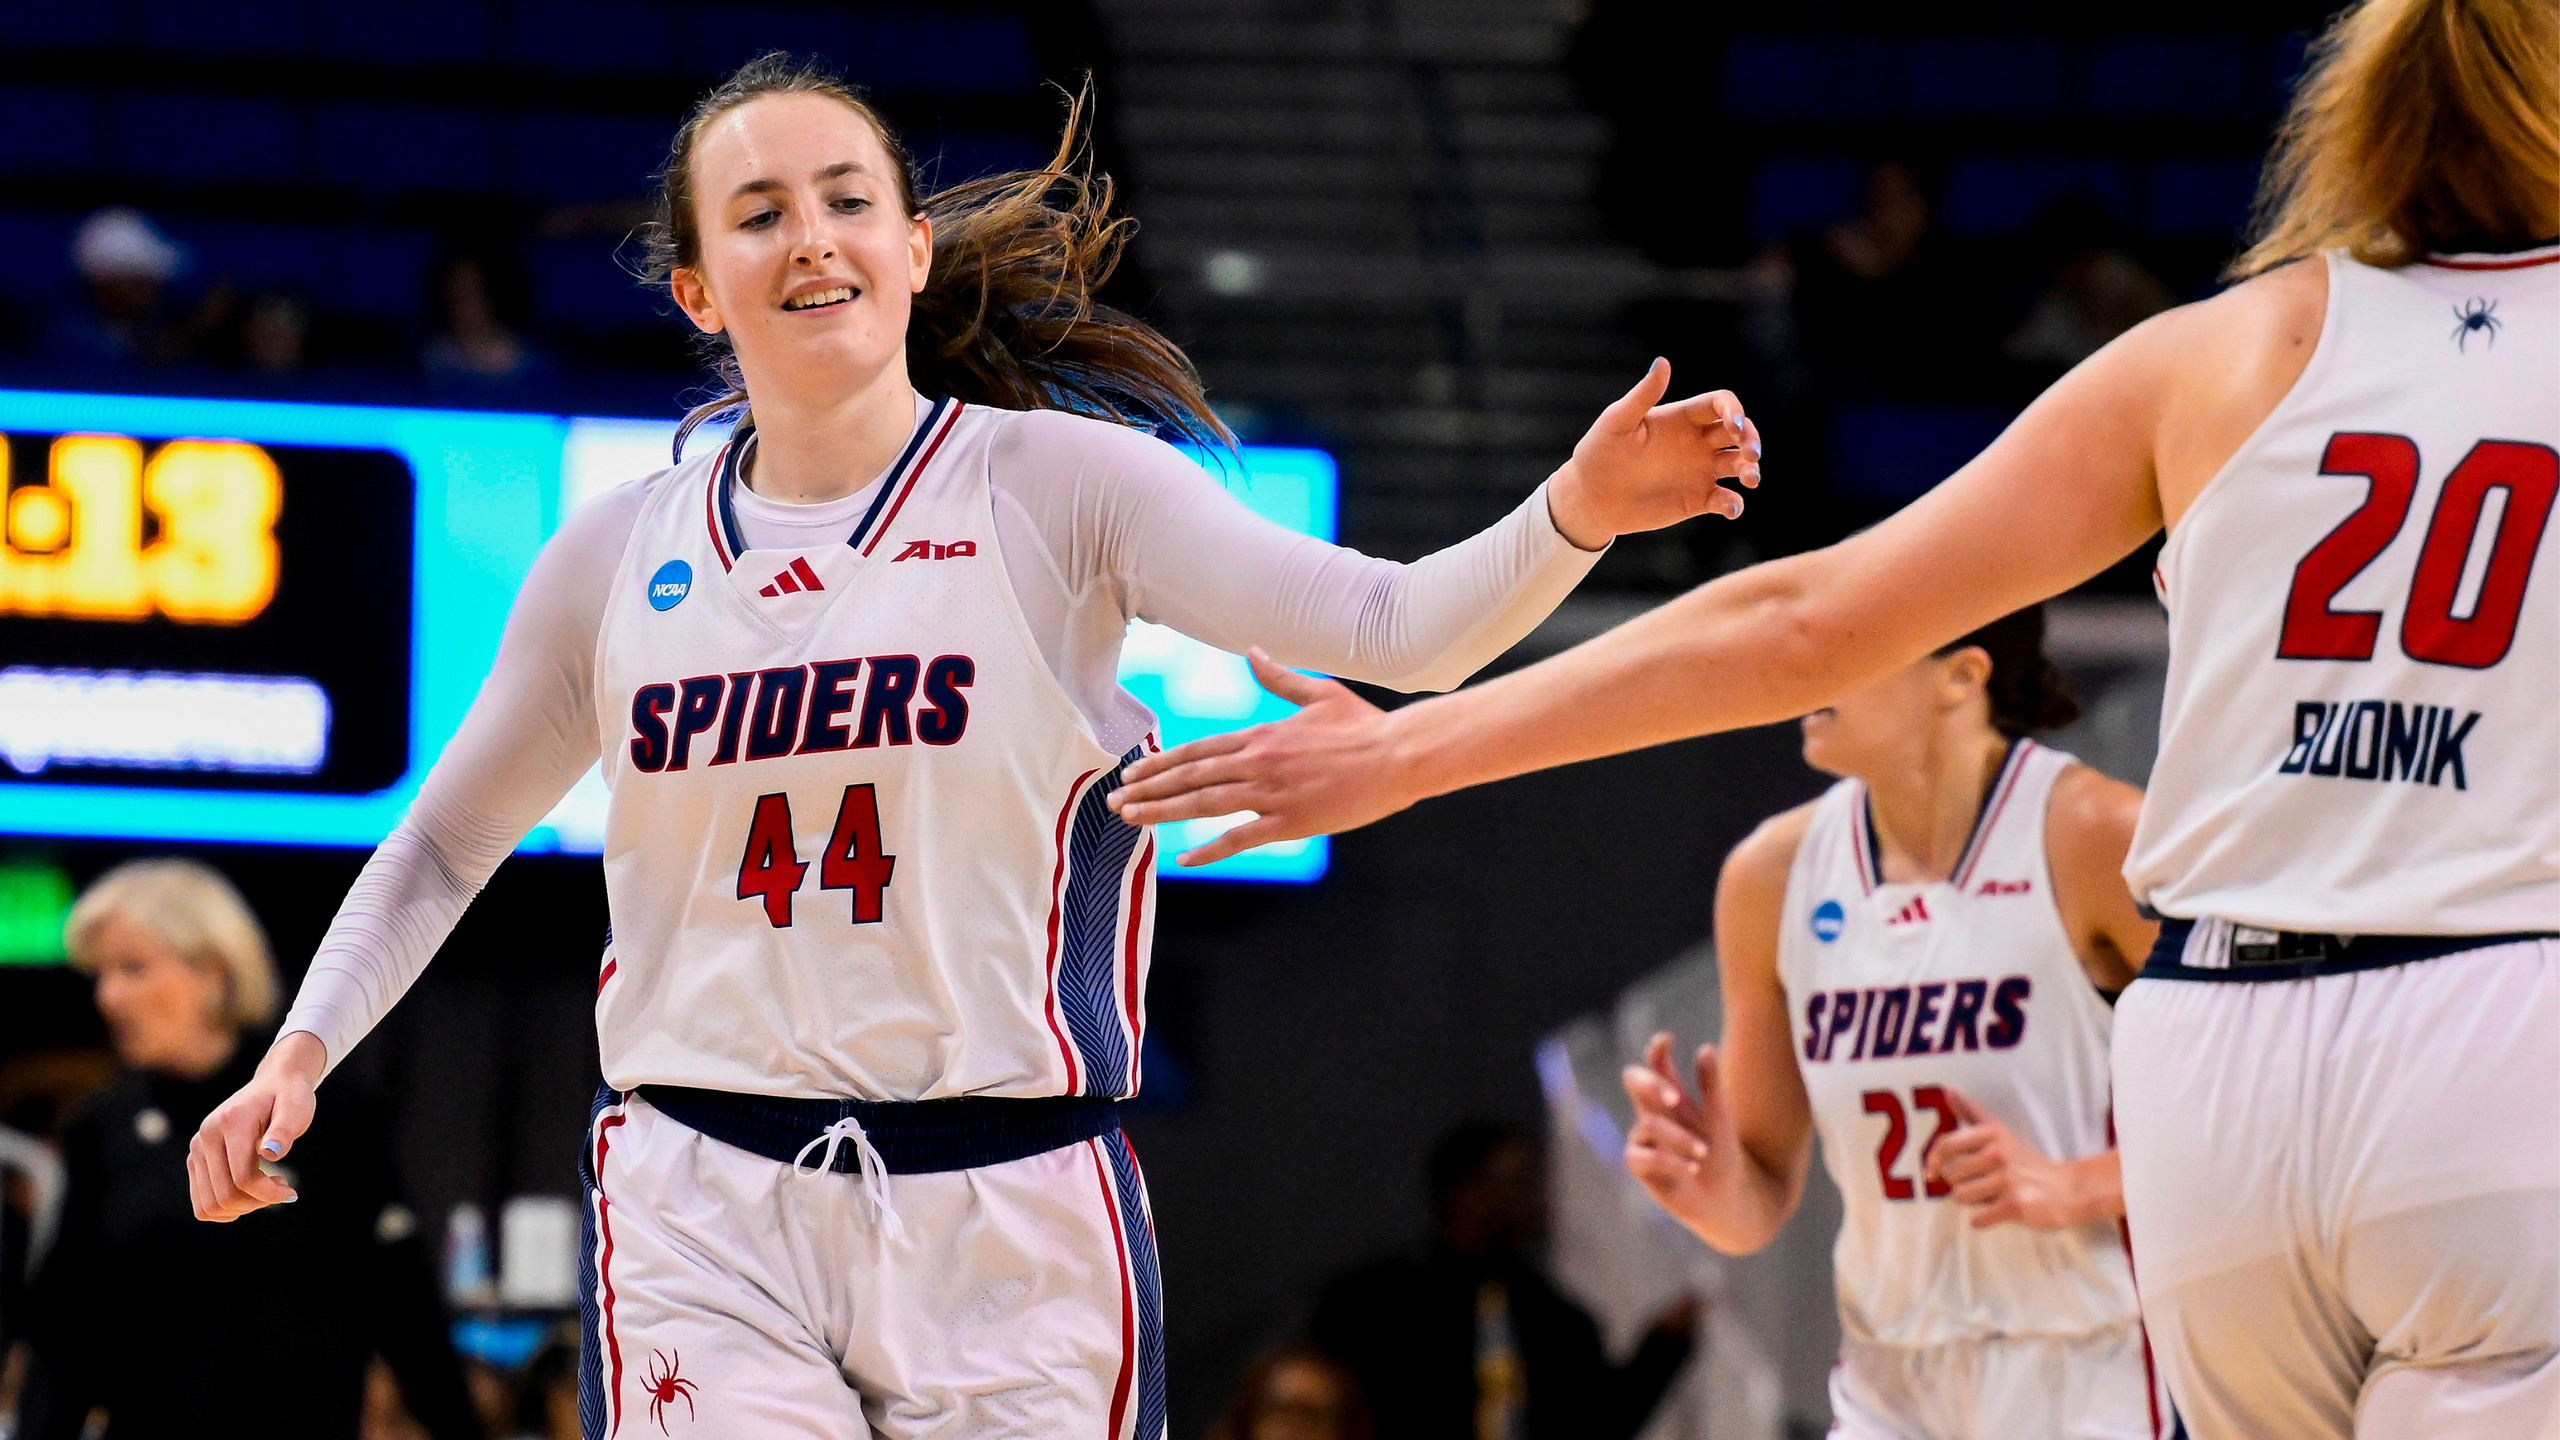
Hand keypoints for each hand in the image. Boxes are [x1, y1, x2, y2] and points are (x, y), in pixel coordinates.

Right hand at [188, 1030, 324, 1220]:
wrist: (274, 1082)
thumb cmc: (290, 1096)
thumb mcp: (297, 1108)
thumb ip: (285, 1129)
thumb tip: (271, 1153)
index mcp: (230, 1124)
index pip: (242, 1177)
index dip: (269, 1194)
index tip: (291, 1192)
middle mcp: (205, 1138)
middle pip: (224, 1195)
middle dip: (257, 1203)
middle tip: (282, 1189)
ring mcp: (197, 1149)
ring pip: (209, 1205)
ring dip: (241, 1208)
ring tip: (265, 1191)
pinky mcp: (196, 1159)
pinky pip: (202, 1203)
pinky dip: (226, 1209)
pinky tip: (250, 1195)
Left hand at [1107, 650, 1412, 864]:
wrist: (1398, 756)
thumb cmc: (1363, 724)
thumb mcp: (1319, 693)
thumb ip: (1279, 677)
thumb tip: (1253, 650)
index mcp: (1261, 734)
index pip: (1198, 749)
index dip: (1162, 762)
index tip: (1134, 772)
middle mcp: (1258, 763)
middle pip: (1190, 777)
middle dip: (1148, 789)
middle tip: (1114, 800)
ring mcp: (1272, 795)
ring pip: (1204, 804)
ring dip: (1163, 812)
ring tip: (1131, 820)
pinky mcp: (1291, 823)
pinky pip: (1240, 839)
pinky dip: (1209, 849)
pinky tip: (1181, 857)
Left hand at [1543, 360, 1760, 548]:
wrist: (1590, 497)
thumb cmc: (1599, 453)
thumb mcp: (1617, 422)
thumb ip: (1643, 395)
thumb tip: (1663, 362)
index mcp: (1681, 418)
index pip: (1719, 405)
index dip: (1734, 410)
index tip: (1733, 425)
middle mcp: (1696, 442)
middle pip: (1739, 433)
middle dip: (1751, 439)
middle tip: (1752, 454)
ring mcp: (1699, 471)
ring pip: (1738, 464)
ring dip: (1751, 469)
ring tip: (1751, 479)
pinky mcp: (1697, 499)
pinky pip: (1726, 499)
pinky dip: (1734, 504)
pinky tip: (1730, 508)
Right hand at [1619, 1032, 1743, 1228]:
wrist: (1726, 1200)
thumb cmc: (1723, 1157)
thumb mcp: (1720, 1119)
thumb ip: (1711, 1085)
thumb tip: (1705, 1047)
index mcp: (1672, 1098)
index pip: (1657, 1065)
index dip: (1656, 1049)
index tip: (1667, 1039)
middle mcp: (1654, 1114)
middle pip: (1634, 1082)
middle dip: (1651, 1085)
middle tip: (1675, 1098)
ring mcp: (1644, 1139)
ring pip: (1646, 1124)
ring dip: (1676, 1137)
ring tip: (1702, 1153)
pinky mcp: (1640, 1166)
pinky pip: (1640, 1155)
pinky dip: (1667, 1161)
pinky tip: (1690, 1168)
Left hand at [1921, 1087, 2116, 1230]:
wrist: (2070, 1191)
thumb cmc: (2028, 1164)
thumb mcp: (2001, 1134)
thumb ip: (1972, 1113)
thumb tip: (1949, 1089)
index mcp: (1992, 1133)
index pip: (1946, 1144)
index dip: (1933, 1160)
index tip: (1931, 1172)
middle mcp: (1998, 1152)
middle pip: (1950, 1176)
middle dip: (1962, 1184)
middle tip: (1987, 1184)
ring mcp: (2007, 1179)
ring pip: (1961, 1197)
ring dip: (1974, 1202)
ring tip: (1996, 1196)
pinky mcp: (2014, 1204)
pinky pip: (1977, 1219)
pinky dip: (1984, 1221)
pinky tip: (2000, 1213)